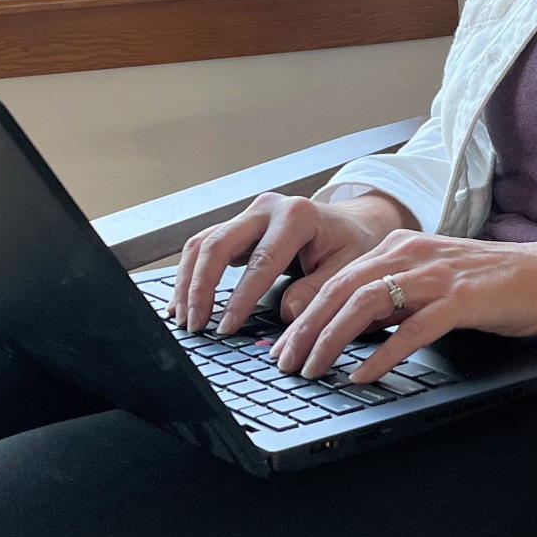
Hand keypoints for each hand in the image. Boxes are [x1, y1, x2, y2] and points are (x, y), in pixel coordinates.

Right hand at [168, 191, 412, 335]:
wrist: (353, 222)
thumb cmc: (353, 245)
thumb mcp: (349, 267)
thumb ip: (320, 290)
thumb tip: (287, 313)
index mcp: (297, 215)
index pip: (260, 262)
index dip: (240, 298)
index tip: (226, 328)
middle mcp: (267, 208)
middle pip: (218, 244)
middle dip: (201, 287)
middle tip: (196, 325)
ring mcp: (249, 214)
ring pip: (204, 243)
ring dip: (188, 282)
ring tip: (184, 319)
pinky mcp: (239, 225)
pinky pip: (205, 246)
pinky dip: (190, 274)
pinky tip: (183, 302)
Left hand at [271, 230, 536, 383]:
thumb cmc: (490, 283)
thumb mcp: (429, 284)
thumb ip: (392, 299)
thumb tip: (349, 329)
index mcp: (399, 247)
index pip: (336, 280)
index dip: (304, 315)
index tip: (283, 348)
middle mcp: (410, 254)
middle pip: (340, 290)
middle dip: (305, 330)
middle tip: (284, 364)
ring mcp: (434, 275)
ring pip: (365, 304)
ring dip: (331, 340)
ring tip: (313, 370)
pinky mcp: (459, 299)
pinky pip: (410, 329)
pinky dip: (381, 355)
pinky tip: (362, 376)